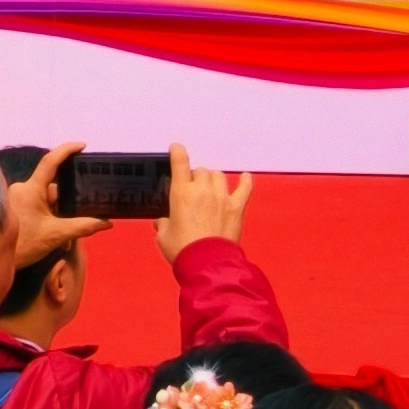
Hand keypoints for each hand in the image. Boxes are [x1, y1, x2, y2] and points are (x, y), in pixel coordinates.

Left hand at [4, 143, 105, 266]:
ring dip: (57, 213)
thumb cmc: (22, 245)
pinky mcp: (12, 208)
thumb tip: (107, 223)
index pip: (50, 162)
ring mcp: (15, 198)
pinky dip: (47, 216)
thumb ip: (83, 226)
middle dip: (67, 203)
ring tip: (64, 234)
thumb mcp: (56, 234)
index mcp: (31, 190)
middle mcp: (21, 189)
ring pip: (44, 199)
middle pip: (53, 188)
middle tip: (80, 218)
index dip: (67, 150)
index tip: (82, 146)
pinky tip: (53, 233)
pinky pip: (35, 205)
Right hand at [157, 144, 249, 259]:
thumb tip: (163, 222)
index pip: (180, 165)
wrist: (205, 262)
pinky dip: (245, 181)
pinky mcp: (237, 206)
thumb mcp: (163, 236)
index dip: (178, 154)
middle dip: (196, 177)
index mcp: (181, 194)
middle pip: (201, 172)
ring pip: (219, 176)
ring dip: (213, 179)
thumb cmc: (180, 248)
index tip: (177, 147)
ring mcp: (222, 197)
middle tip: (193, 189)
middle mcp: (203, 190)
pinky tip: (245, 177)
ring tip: (210, 187)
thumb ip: (163, 224)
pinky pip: (245, 187)